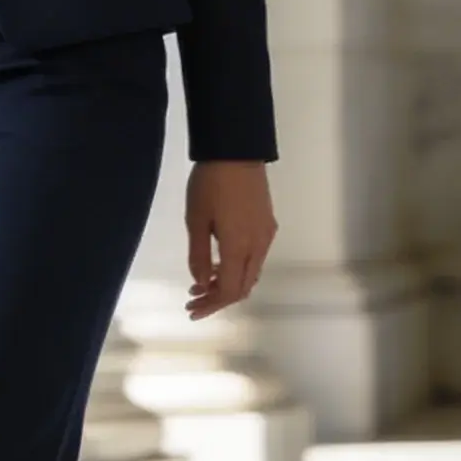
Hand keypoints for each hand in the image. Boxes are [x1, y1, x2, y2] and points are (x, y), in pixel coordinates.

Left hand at [185, 160, 275, 317]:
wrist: (236, 150)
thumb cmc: (210, 184)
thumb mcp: (196, 221)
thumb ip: (199, 257)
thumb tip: (203, 284)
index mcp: (240, 247)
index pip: (230, 291)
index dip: (212, 305)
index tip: (192, 310)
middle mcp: (259, 246)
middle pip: (243, 287)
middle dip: (218, 298)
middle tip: (193, 299)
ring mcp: (266, 234)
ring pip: (251, 273)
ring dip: (229, 283)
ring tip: (203, 282)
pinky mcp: (267, 223)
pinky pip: (255, 257)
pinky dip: (238, 268)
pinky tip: (220, 262)